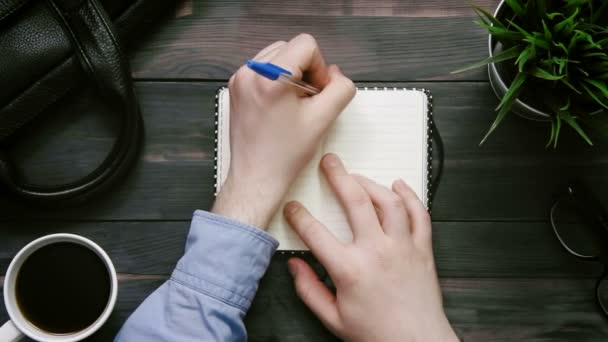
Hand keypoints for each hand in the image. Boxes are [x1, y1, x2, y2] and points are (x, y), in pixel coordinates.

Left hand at [212, 34, 355, 227]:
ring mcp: (239, 79)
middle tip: (307, 102)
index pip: (306, 45)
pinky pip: (263, 70)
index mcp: (269, 77)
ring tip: (293, 105)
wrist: (256, 177)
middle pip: (291, 48)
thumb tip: (335, 73)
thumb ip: (340, 89)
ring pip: (277, 57)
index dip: (320, 68)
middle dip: (305, 70)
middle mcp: (250, 72)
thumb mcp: (323, 119)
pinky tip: (281, 107)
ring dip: (292, 75)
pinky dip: (277, 82)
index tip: (317, 95)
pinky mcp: (236, 88)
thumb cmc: (285, 154)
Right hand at [284, 154, 457, 341]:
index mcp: (350, 269)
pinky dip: (409, 196)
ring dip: (371, 183)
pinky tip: (398, 186)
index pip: (315, 232)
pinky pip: (419, 214)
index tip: (293, 208)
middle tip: (329, 163)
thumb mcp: (333, 318)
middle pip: (356, 201)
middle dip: (338, 176)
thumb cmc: (377, 334)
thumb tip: (295, 265)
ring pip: (388, 201)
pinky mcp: (422, 249)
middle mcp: (377, 251)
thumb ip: (309, 289)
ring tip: (358, 176)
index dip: (298, 215)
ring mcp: (402, 247)